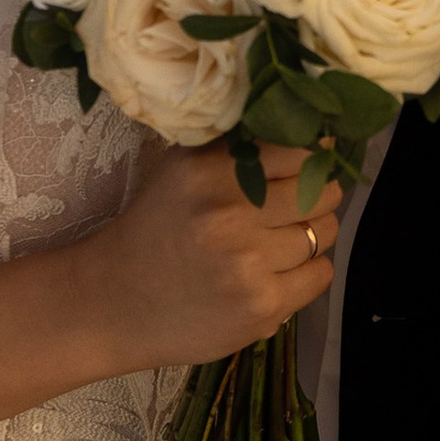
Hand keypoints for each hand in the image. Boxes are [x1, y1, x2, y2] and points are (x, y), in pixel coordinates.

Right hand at [73, 143, 340, 374]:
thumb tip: (312, 133)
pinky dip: (307, 272)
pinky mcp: (261, 307)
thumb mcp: (184, 169)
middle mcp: (231, 215)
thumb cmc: (156, 227)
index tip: (307, 165)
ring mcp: (248, 265)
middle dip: (318, 196)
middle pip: (322, 192)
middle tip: (296, 205)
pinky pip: (320, 276)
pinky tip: (277, 272)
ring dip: (312, 235)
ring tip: (280, 241)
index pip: (300, 150)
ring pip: (324, 233)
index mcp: (211, 171)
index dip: (311, 158)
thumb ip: (238, 147)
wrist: (115, 303)